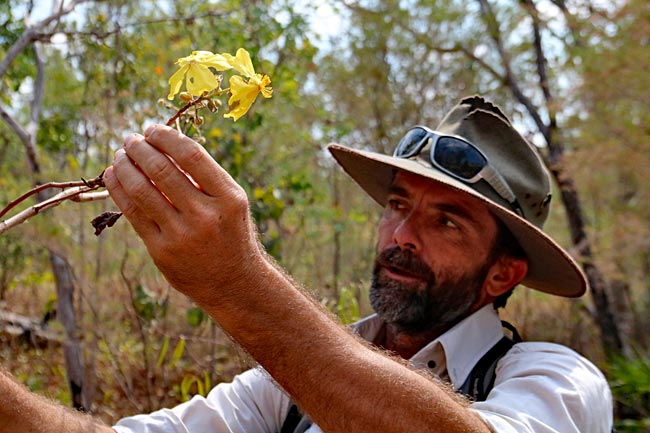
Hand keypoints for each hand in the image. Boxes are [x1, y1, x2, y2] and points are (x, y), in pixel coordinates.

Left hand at [104, 124, 263, 306]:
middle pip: (162, 169)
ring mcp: (181, 235)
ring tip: (120, 155)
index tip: (152, 128)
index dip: (166, 136)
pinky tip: (113, 176)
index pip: (191, 155)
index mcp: (228, 198)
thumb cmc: (230, 233)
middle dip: (139, 148)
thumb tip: (163, 143)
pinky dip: (118, 190)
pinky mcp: (161, 251)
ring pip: (142, 190)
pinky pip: (133, 213)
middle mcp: (205, 216)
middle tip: (130, 138)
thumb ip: (204, 176)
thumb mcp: (231, 203)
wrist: (233, 282)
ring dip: (124, 166)